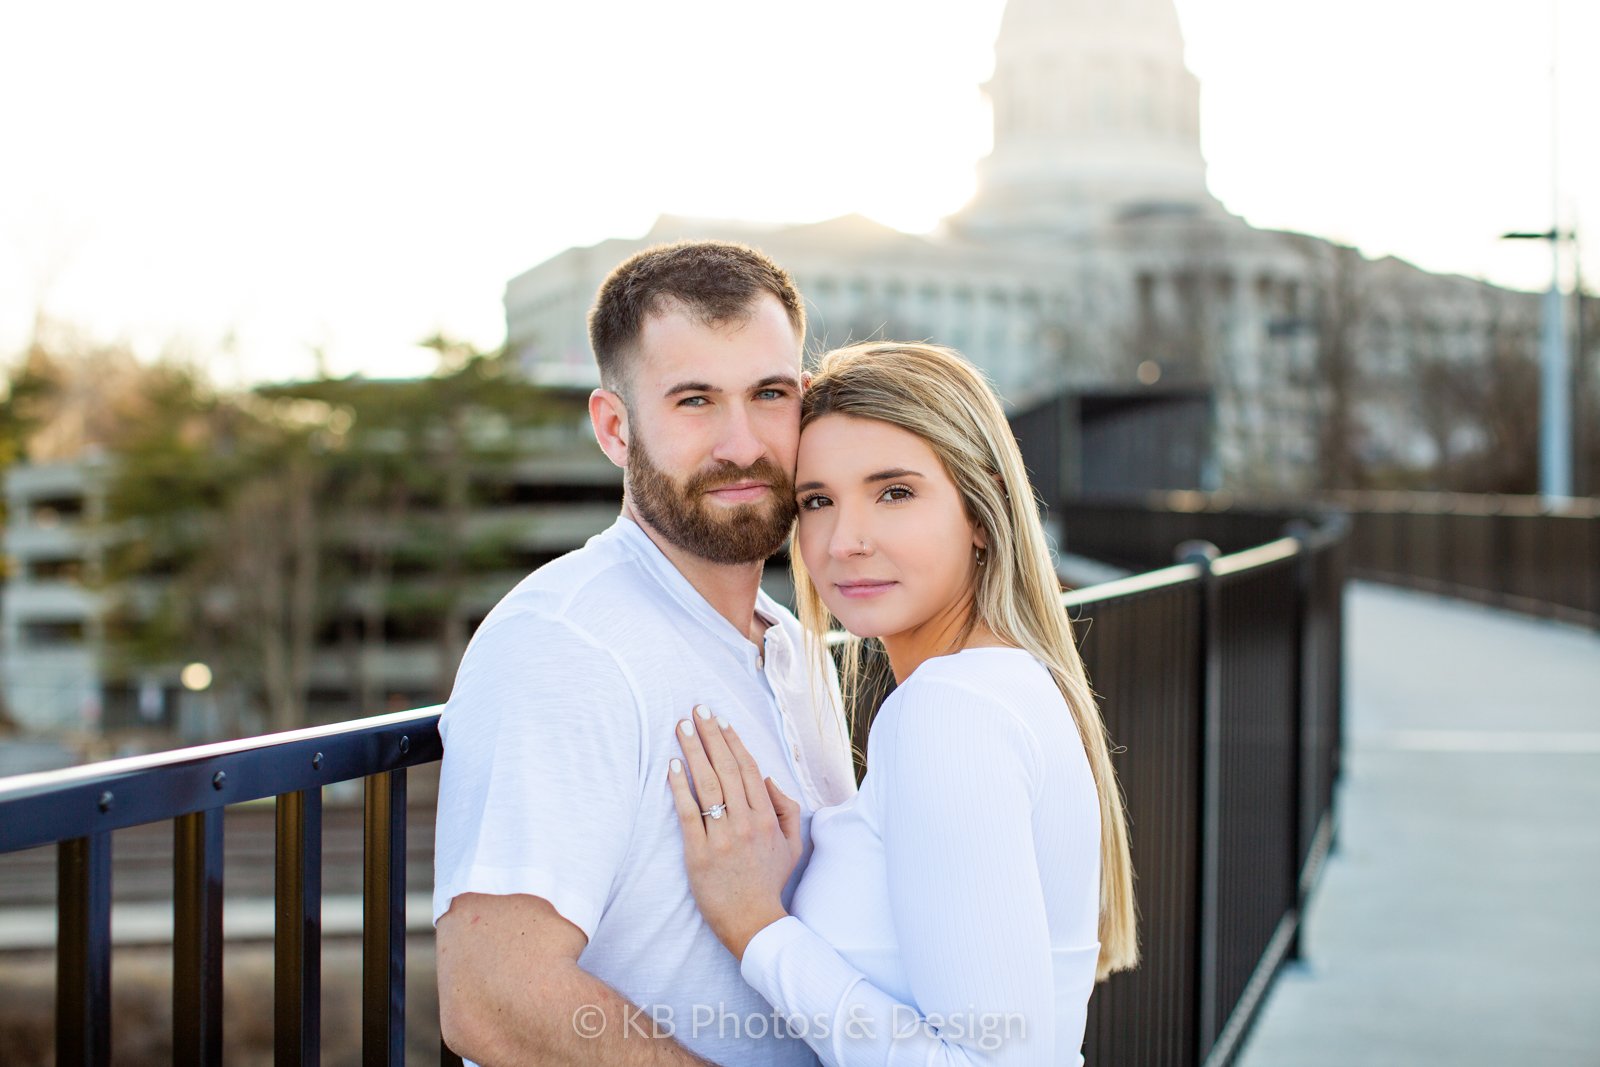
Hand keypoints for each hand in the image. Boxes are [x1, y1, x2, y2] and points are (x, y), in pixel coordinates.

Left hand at [667, 705, 802, 959]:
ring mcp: (721, 837)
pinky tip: (672, 765)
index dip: (733, 742)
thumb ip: (786, 808)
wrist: (752, 922)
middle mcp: (745, 822)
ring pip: (707, 784)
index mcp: (767, 817)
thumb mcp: (792, 845)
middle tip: (697, 710)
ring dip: (693, 751)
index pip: (748, 769)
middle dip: (711, 736)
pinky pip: (688, 812)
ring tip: (682, 727)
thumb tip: (767, 779)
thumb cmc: (770, 882)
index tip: (721, 721)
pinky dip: (680, 786)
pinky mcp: (698, 853)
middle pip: (726, 769)